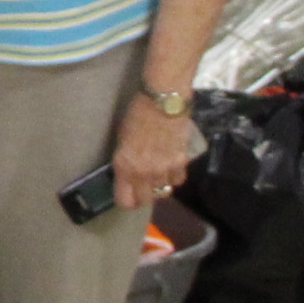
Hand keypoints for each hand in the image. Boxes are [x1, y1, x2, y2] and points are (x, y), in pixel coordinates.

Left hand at [113, 97, 195, 211]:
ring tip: (158, 173)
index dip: (126, 201)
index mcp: (124, 166)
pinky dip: (175, 175)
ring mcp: (163, 170)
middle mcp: (143, 173)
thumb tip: (129, 172)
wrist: (163, 102)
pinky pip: (178, 180)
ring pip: (164, 191)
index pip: (125, 200)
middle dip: (143, 196)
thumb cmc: (138, 114)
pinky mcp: (180, 163)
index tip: (128, 196)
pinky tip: (172, 165)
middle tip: (143, 187)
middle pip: (145, 201)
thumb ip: (126, 159)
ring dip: (160, 185)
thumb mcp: (123, 139)